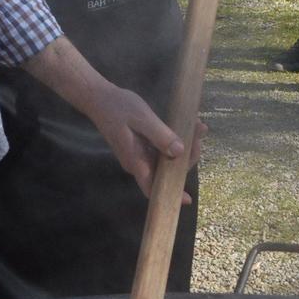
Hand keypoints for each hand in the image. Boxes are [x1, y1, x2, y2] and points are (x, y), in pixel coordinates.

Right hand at [82, 79, 187, 200]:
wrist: (99, 98)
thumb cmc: (117, 107)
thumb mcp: (141, 118)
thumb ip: (160, 135)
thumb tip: (179, 152)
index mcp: (136, 161)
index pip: (152, 187)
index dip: (169, 195)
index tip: (187, 199)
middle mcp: (139, 163)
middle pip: (166, 172)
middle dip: (187, 156)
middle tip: (199, 132)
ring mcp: (141, 155)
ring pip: (167, 160)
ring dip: (185, 147)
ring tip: (198, 126)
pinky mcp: (143, 147)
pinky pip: (163, 150)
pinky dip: (176, 141)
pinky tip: (187, 127)